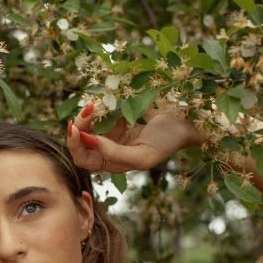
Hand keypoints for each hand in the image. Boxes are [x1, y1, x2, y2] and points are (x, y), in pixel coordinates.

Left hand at [66, 101, 200, 173]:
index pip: (84, 159)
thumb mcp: (142, 156)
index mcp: (111, 162)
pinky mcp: (115, 109)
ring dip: (87, 112)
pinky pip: (99, 106)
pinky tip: (103, 100)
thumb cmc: (166, 142)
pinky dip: (98, 103)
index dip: (76, 147)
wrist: (186, 120)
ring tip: (96, 104)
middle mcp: (106, 145)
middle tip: (86, 111)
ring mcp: (110, 126)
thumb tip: (90, 141)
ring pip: (86, 121)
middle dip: (78, 126)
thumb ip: (115, 155)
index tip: (78, 131)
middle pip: (80, 139)